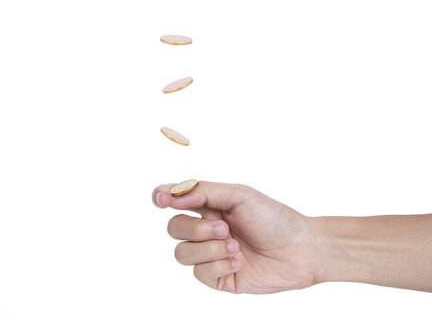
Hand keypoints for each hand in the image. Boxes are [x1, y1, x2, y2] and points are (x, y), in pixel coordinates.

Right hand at [152, 181, 316, 293]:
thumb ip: (204, 192)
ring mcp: (211, 254)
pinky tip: (239, 262)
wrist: (300, 249)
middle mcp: (206, 229)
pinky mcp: (219, 277)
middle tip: (224, 228)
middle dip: (196, 229)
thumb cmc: (273, 218)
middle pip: (174, 228)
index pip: (175, 201)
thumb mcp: (239, 195)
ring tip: (235, 246)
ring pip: (182, 253)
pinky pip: (199, 273)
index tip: (162, 201)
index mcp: (210, 206)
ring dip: (209, 249)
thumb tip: (172, 194)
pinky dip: (219, 265)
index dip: (161, 198)